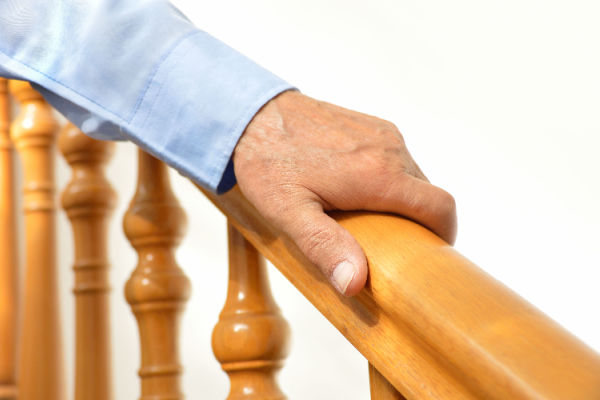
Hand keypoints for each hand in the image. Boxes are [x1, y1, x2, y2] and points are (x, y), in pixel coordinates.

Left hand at [233, 91, 456, 295]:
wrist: (254, 114)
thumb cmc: (268, 162)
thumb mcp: (288, 212)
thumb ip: (324, 246)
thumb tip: (355, 282)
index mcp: (377, 175)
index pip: (440, 208)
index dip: (445, 235)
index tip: (430, 253)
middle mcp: (389, 149)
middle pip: (428, 194)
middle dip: (418, 223)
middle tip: (390, 246)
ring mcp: (382, 133)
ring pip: (413, 177)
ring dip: (403, 202)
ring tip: (370, 221)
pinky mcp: (372, 126)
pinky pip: (397, 159)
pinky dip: (391, 181)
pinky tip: (358, 192)